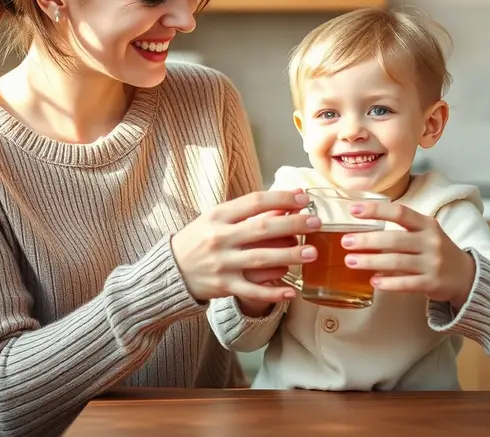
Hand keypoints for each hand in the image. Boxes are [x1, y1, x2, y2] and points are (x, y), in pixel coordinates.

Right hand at [170, 190, 320, 303]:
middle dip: (294, 225)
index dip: (282, 199)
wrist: (172, 269)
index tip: (305, 198)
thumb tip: (290, 198)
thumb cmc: (201, 238)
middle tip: (317, 223)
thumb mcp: (218, 218)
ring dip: (290, 256)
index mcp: (219, 215)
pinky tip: (292, 291)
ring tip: (312, 253)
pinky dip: (273, 292)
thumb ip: (249, 210)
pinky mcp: (224, 286)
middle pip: (263, 229)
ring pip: (262, 260)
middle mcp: (220, 238)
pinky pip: (253, 291)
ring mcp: (222, 263)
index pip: (255, 202)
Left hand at [341, 202, 476, 308]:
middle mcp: (431, 241)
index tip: (354, 210)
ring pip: (397, 262)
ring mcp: (433, 263)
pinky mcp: (432, 284)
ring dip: (371, 262)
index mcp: (427, 224)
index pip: (400, 212)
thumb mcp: (426, 232)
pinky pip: (406, 284)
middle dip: (367, 240)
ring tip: (351, 261)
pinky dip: (388, 283)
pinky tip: (373, 281)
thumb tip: (364, 228)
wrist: (466, 276)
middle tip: (346, 242)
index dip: (376, 210)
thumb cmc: (437, 251)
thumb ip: (401, 228)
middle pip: (394, 239)